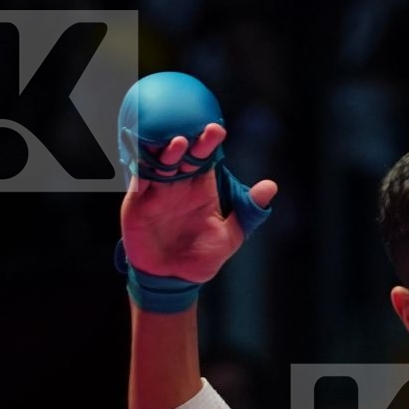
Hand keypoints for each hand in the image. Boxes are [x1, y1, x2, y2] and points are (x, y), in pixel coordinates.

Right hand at [119, 123, 276, 281]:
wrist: (173, 278)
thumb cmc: (201, 257)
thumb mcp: (230, 236)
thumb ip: (248, 211)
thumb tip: (271, 186)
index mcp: (201, 189)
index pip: (205, 160)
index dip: (210, 144)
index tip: (218, 130)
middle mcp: (178, 185)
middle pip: (183, 156)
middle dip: (191, 141)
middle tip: (200, 130)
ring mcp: (157, 192)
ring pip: (159, 164)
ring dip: (166, 152)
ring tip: (177, 144)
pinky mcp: (137, 202)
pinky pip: (138, 180)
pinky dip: (140, 168)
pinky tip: (144, 157)